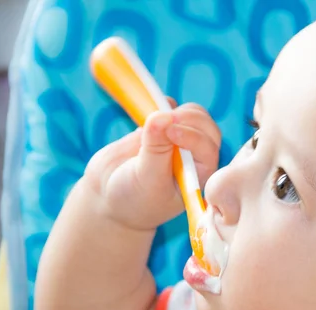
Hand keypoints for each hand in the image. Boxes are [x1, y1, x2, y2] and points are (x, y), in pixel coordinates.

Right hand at [84, 100, 220, 229]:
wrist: (108, 196)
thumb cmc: (133, 198)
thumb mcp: (145, 178)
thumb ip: (155, 149)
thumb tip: (163, 117)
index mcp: (199, 174)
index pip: (207, 148)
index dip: (192, 136)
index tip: (171, 133)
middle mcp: (194, 156)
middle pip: (204, 126)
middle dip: (187, 118)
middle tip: (163, 119)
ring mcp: (179, 140)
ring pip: (191, 113)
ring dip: (174, 111)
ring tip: (151, 123)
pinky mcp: (162, 128)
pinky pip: (169, 108)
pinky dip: (162, 105)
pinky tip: (147, 115)